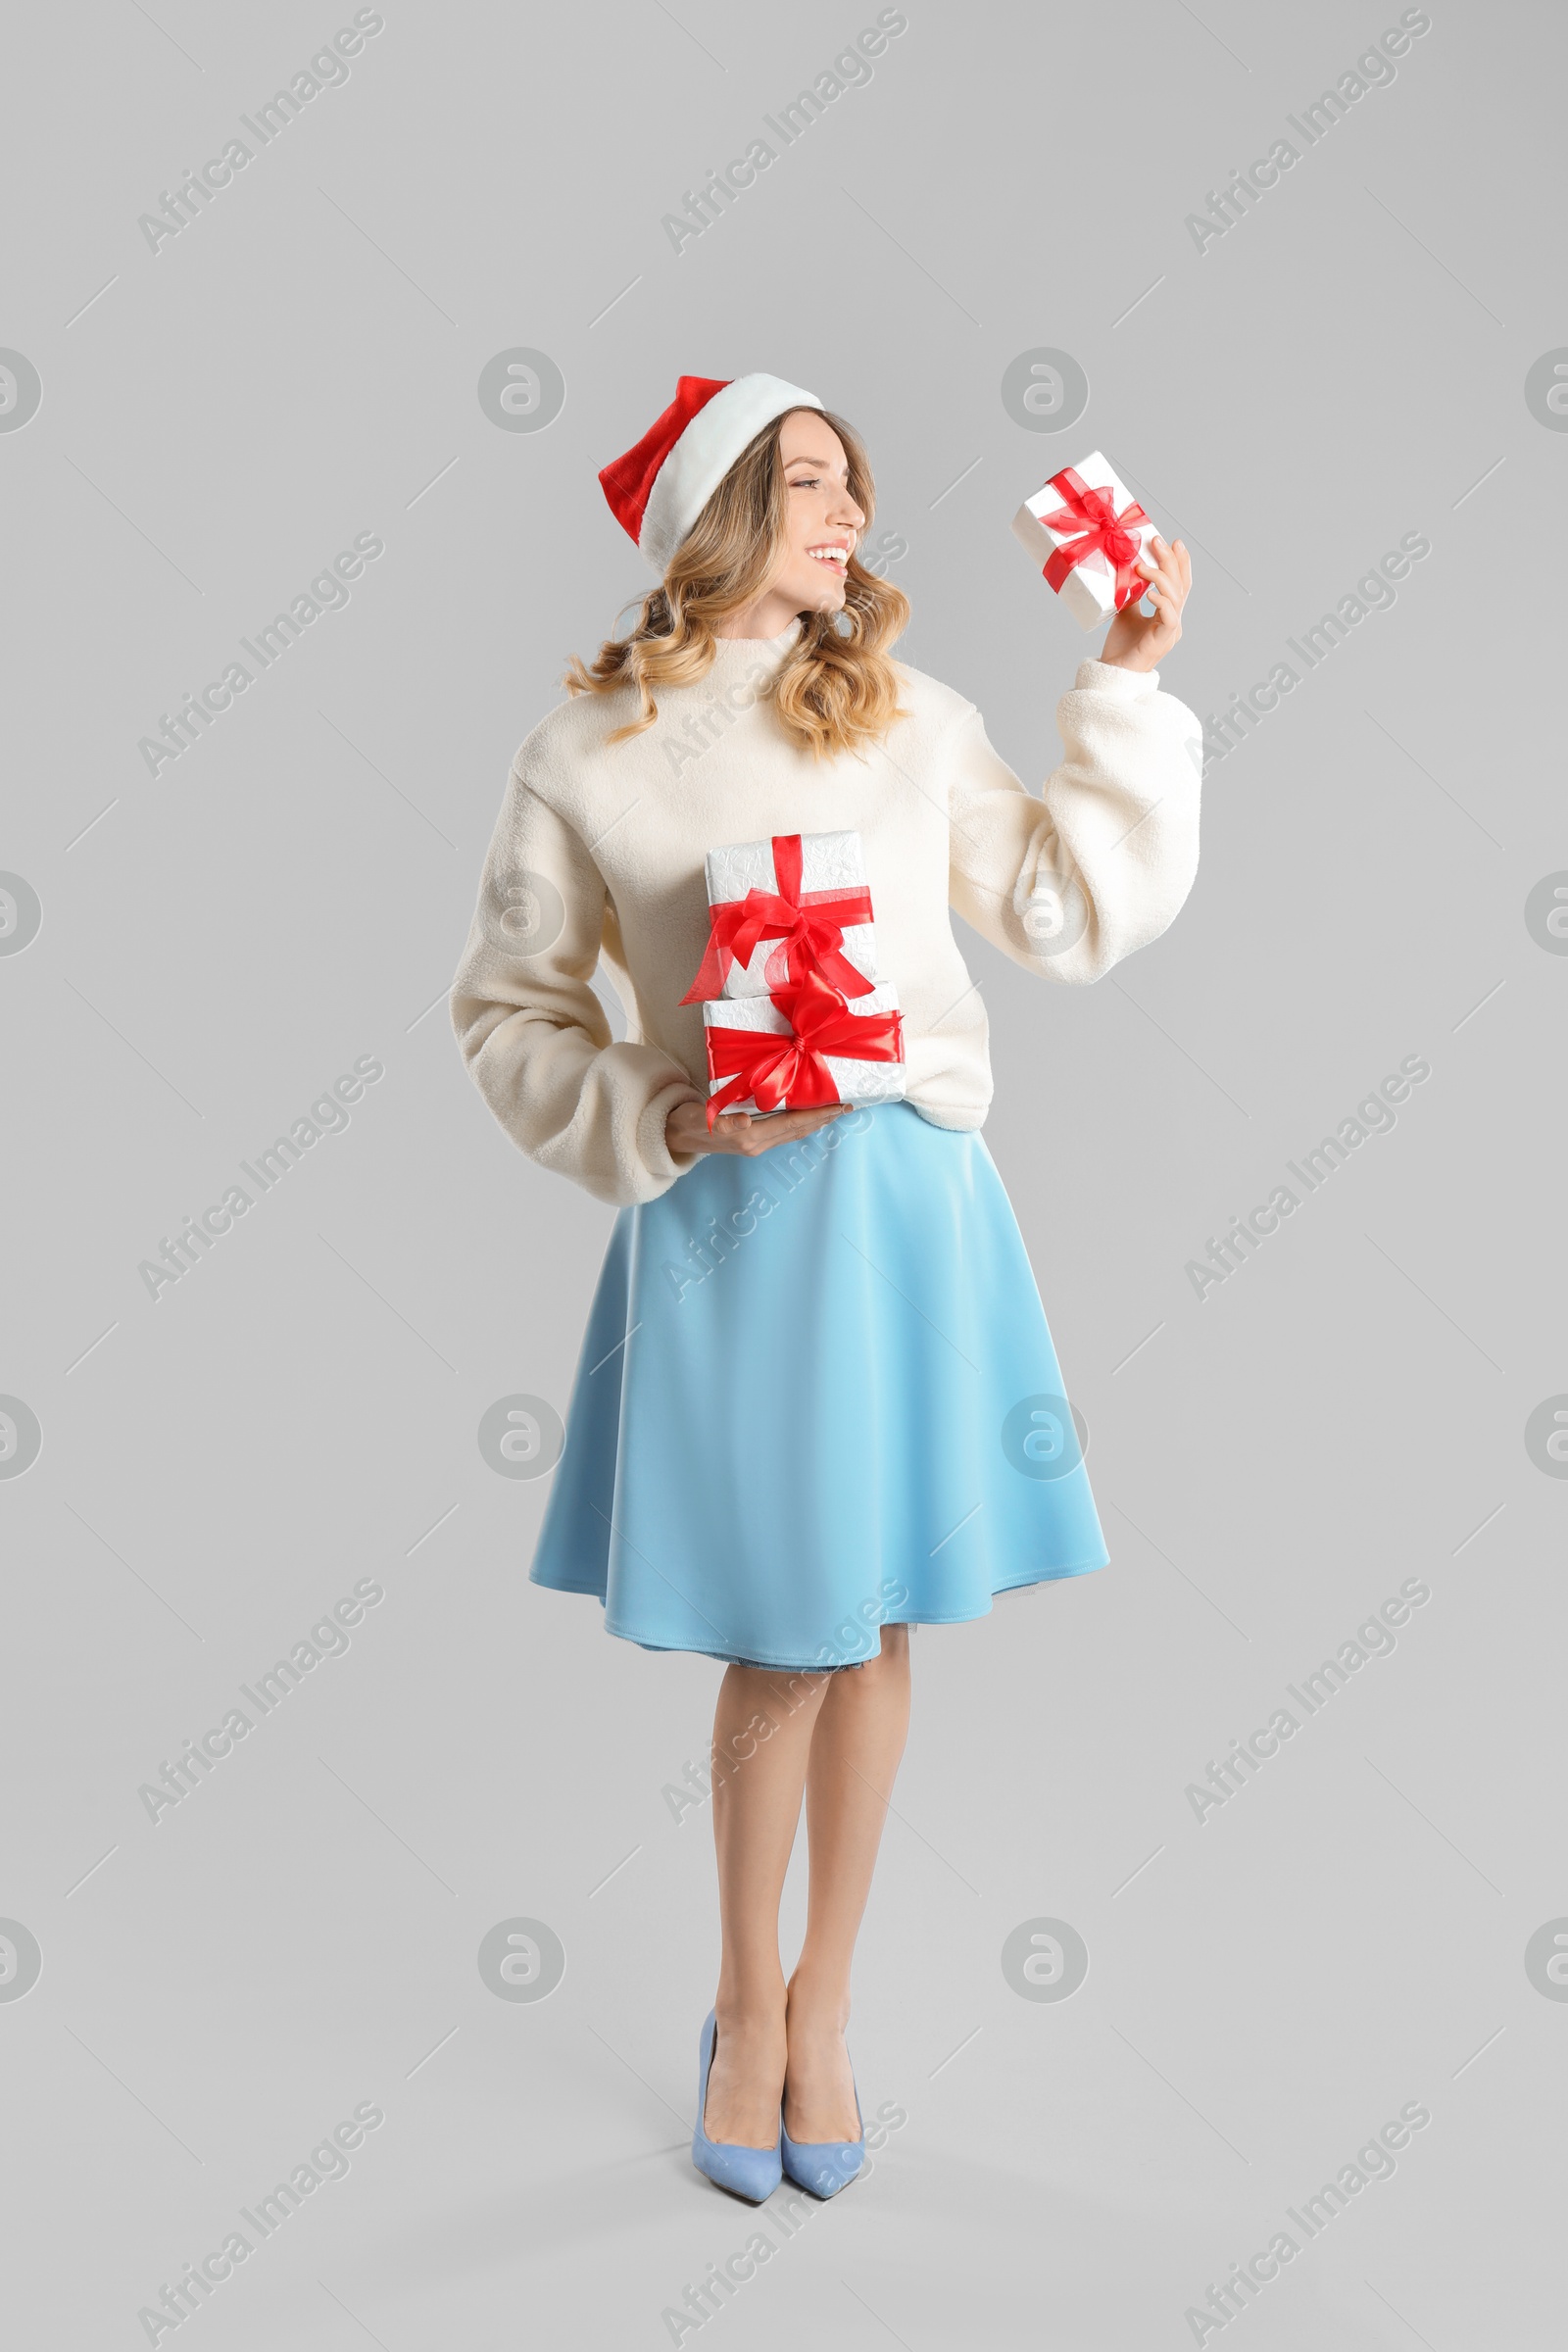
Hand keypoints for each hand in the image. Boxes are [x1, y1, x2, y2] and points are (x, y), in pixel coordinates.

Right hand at [666, 1097, 854, 1157]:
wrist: (674, 1136)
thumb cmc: (687, 1122)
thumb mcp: (701, 1118)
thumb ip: (724, 1123)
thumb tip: (746, 1121)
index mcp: (749, 1137)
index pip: (791, 1123)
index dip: (816, 1115)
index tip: (838, 1106)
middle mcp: (757, 1144)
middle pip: (798, 1130)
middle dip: (824, 1119)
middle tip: (848, 1106)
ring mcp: (756, 1145)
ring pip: (794, 1133)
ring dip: (816, 1122)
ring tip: (836, 1111)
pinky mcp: (753, 1141)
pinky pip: (784, 1132)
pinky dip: (801, 1123)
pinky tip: (809, 1118)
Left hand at [1099, 534, 1190, 671]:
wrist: (1113, 673)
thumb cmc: (1120, 647)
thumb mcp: (1125, 612)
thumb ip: (1131, 593)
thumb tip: (1126, 569)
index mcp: (1168, 613)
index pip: (1180, 583)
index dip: (1180, 562)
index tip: (1174, 542)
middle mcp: (1174, 620)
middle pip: (1180, 585)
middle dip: (1171, 560)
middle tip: (1158, 541)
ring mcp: (1171, 631)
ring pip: (1176, 597)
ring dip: (1161, 577)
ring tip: (1141, 566)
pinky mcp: (1163, 640)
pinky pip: (1169, 616)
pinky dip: (1161, 602)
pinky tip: (1150, 593)